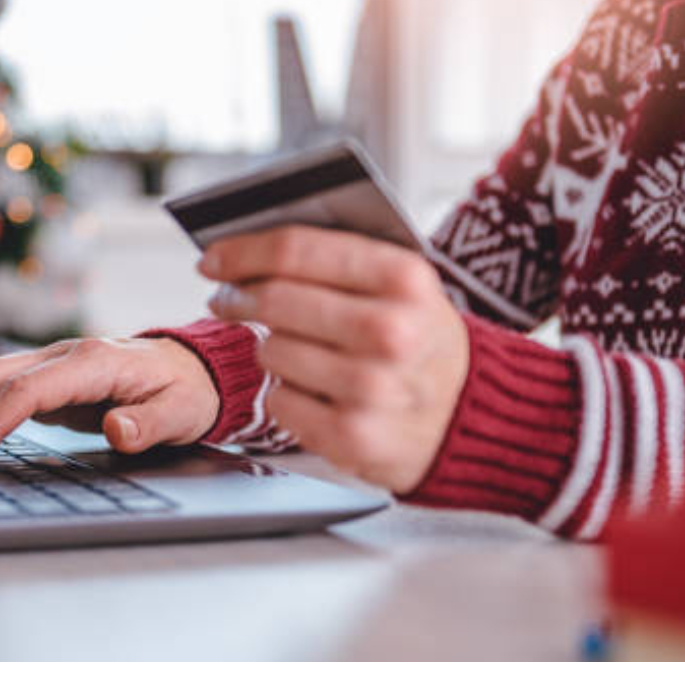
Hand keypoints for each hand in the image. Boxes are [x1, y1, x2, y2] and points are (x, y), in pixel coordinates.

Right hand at [0, 337, 219, 466]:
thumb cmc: (187, 392)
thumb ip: (150, 424)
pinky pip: (2, 390)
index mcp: (95, 361)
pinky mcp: (51, 378)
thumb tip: (117, 429)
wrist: (195, 369)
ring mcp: (56, 363)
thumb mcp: (182, 414)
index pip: (29, 391)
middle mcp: (67, 354)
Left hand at [201, 225, 468, 493]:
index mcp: (404, 278)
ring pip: (270, 351)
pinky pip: (278, 401)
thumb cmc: (422, 342)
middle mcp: (391, 331)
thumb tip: (252, 246)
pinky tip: (312, 391)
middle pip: (274, 300)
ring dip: (270, 348)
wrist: (471, 416)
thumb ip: (340, 258)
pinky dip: (285, 394)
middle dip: (239, 297)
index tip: (213, 259)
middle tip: (229, 300)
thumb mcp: (405, 286)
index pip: (295, 251)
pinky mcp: (352, 436)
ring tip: (297, 350)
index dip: (241, 252)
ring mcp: (372, 388)